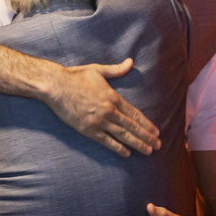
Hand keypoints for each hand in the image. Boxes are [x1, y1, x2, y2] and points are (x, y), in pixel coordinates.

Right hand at [43, 59, 160, 157]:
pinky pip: (106, 141)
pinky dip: (117, 148)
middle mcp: (109, 111)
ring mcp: (99, 122)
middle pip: (132, 126)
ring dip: (137, 144)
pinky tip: (126, 154)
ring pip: (123, 135)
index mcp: (113, 97)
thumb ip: (116, 70)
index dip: (147, 124)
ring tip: (148, 151)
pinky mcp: (88, 130)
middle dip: (147, 136)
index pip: (135, 114)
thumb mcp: (98, 70)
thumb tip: (130, 62)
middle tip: (158, 145)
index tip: (156, 131)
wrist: (56, 87)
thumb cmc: (76, 76)